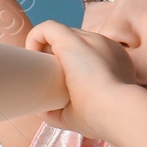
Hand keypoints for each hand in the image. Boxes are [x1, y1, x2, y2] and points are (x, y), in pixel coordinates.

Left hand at [25, 20, 140, 141]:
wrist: (117, 111)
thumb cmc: (103, 118)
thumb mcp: (84, 114)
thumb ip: (64, 109)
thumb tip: (42, 109)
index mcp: (115, 63)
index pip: (89, 55)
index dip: (71, 65)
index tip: (60, 83)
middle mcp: (105, 47)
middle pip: (74, 43)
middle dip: (57, 57)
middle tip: (44, 77)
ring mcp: (90, 40)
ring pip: (62, 35)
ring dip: (46, 48)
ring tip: (36, 67)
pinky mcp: (72, 40)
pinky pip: (48, 28)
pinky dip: (35, 37)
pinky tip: (30, 54)